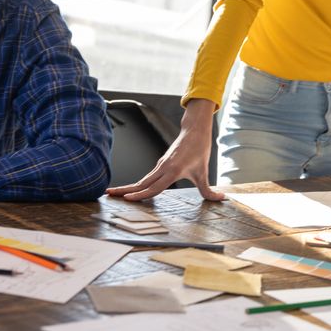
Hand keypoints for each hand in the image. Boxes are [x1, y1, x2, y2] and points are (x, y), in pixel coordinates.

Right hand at [105, 99, 224, 201]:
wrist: (194, 131)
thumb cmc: (199, 150)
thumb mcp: (205, 172)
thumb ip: (209, 190)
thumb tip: (221, 199)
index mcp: (173, 171)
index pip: (154, 187)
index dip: (141, 194)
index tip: (128, 199)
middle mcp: (163, 168)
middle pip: (141, 183)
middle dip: (125, 189)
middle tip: (108, 195)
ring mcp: (160, 165)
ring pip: (142, 179)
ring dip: (128, 186)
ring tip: (113, 193)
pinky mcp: (160, 164)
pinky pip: (147, 176)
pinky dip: (137, 184)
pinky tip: (131, 190)